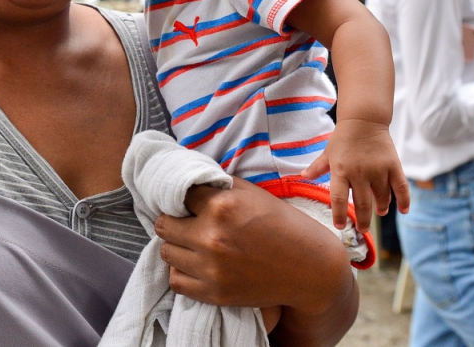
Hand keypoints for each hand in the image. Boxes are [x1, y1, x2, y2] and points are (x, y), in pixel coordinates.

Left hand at [154, 182, 350, 311]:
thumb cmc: (282, 225)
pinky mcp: (214, 292)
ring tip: (191, 243)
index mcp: (222, 206)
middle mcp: (211, 236)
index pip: (180, 194)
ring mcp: (211, 268)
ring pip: (166, 252)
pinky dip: (181, 271)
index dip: (187, 198)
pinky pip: (176, 281)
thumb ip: (219, 186)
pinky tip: (194, 264)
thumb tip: (190, 181)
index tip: (193, 202)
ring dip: (176, 246)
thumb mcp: (252, 194)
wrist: (308, 269)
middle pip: (164, 225)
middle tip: (186, 222)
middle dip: (174, 220)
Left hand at [302, 119, 410, 231]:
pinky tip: (403, 210)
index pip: (338, 198)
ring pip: (381, 197)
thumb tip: (302, 177)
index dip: (339, 215)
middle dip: (363, 220)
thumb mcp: (328, 152)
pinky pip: (400, 187)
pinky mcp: (393, 165)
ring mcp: (378, 169)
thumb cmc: (343, 138)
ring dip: (380, 208)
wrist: (363, 120)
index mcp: (340, 170)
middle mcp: (359, 172)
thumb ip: (317, 167)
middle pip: (361, 203)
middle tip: (363, 229)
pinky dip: (404, 200)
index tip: (340, 227)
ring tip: (379, 213)